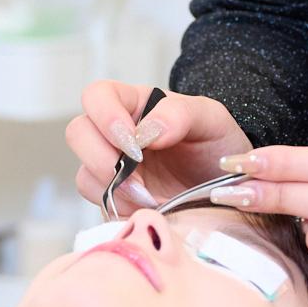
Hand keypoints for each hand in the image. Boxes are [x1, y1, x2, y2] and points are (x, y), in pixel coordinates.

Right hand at [67, 81, 252, 211]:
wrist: (229, 189)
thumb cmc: (218, 146)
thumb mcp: (211, 119)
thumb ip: (181, 113)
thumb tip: (149, 131)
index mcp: (135, 105)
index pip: (97, 96)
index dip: (104, 116)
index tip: (133, 143)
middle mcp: (117, 136)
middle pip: (78, 134)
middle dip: (102, 158)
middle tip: (137, 175)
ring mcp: (114, 170)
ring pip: (85, 175)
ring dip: (116, 189)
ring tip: (152, 198)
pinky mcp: (118, 202)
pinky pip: (103, 207)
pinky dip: (124, 210)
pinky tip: (151, 209)